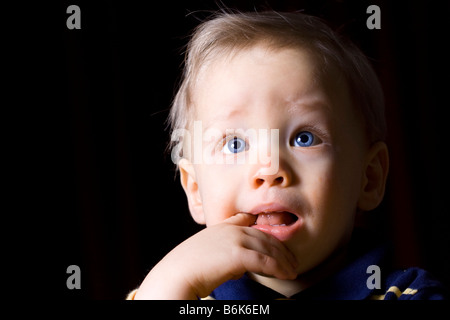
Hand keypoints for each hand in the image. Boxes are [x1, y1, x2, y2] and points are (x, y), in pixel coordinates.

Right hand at [134, 213, 297, 298]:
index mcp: (221, 227)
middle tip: (292, 260)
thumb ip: (222, 255)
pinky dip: (278, 268)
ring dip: (284, 260)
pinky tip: (285, 275)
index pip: (249, 223)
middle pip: (264, 236)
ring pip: (268, 248)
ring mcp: (234, 240)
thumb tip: (238, 270)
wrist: (176, 274)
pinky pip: (265, 261)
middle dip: (281, 249)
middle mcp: (230, 229)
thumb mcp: (204, 254)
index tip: (276, 241)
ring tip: (293, 270)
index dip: (265, 232)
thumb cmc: (185, 269)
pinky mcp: (238, 254)